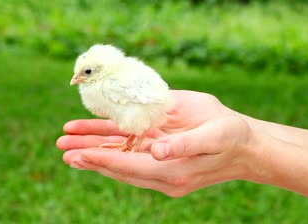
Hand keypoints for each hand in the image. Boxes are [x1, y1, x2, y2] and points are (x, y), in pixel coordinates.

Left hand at [57, 90, 261, 196]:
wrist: (244, 145)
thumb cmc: (231, 137)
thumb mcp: (214, 137)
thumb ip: (185, 146)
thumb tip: (156, 152)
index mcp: (173, 170)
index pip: (130, 167)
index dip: (103, 160)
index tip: (78, 154)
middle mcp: (162, 170)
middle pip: (119, 164)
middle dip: (90, 156)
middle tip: (63, 150)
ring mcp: (160, 162)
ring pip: (121, 155)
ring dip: (94, 149)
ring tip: (67, 143)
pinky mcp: (161, 151)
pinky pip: (131, 147)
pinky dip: (111, 142)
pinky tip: (93, 136)